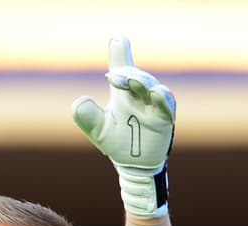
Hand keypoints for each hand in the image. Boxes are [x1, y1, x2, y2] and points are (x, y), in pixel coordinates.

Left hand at [72, 37, 175, 216]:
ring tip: (132, 80)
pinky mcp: (165, 118)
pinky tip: (155, 92)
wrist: (133, 165)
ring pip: (152, 87)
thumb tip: (80, 100)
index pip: (122, 70)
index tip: (117, 38)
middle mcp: (139, 95)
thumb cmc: (116, 142)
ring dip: (142, 81)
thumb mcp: (98, 130)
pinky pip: (166, 104)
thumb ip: (86, 116)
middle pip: (136, 77)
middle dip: (126, 74)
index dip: (120, 53)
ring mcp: (153, 105)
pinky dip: (161, 97)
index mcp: (123, 94)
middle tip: (113, 76)